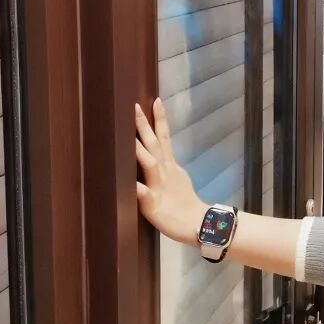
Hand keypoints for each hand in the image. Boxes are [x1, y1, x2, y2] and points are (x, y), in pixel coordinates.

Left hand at [135, 98, 204, 245]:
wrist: (198, 224)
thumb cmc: (185, 203)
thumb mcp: (177, 177)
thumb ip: (167, 165)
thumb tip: (159, 153)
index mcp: (170, 165)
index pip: (165, 137)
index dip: (160, 119)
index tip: (156, 100)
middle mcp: (165, 171)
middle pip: (154, 144)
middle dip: (144, 126)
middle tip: (135, 107)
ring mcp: (159, 186)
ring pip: (149, 163)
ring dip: (138, 149)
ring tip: (127, 136)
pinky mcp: (153, 204)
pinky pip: (142, 194)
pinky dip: (134, 186)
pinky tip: (124, 181)